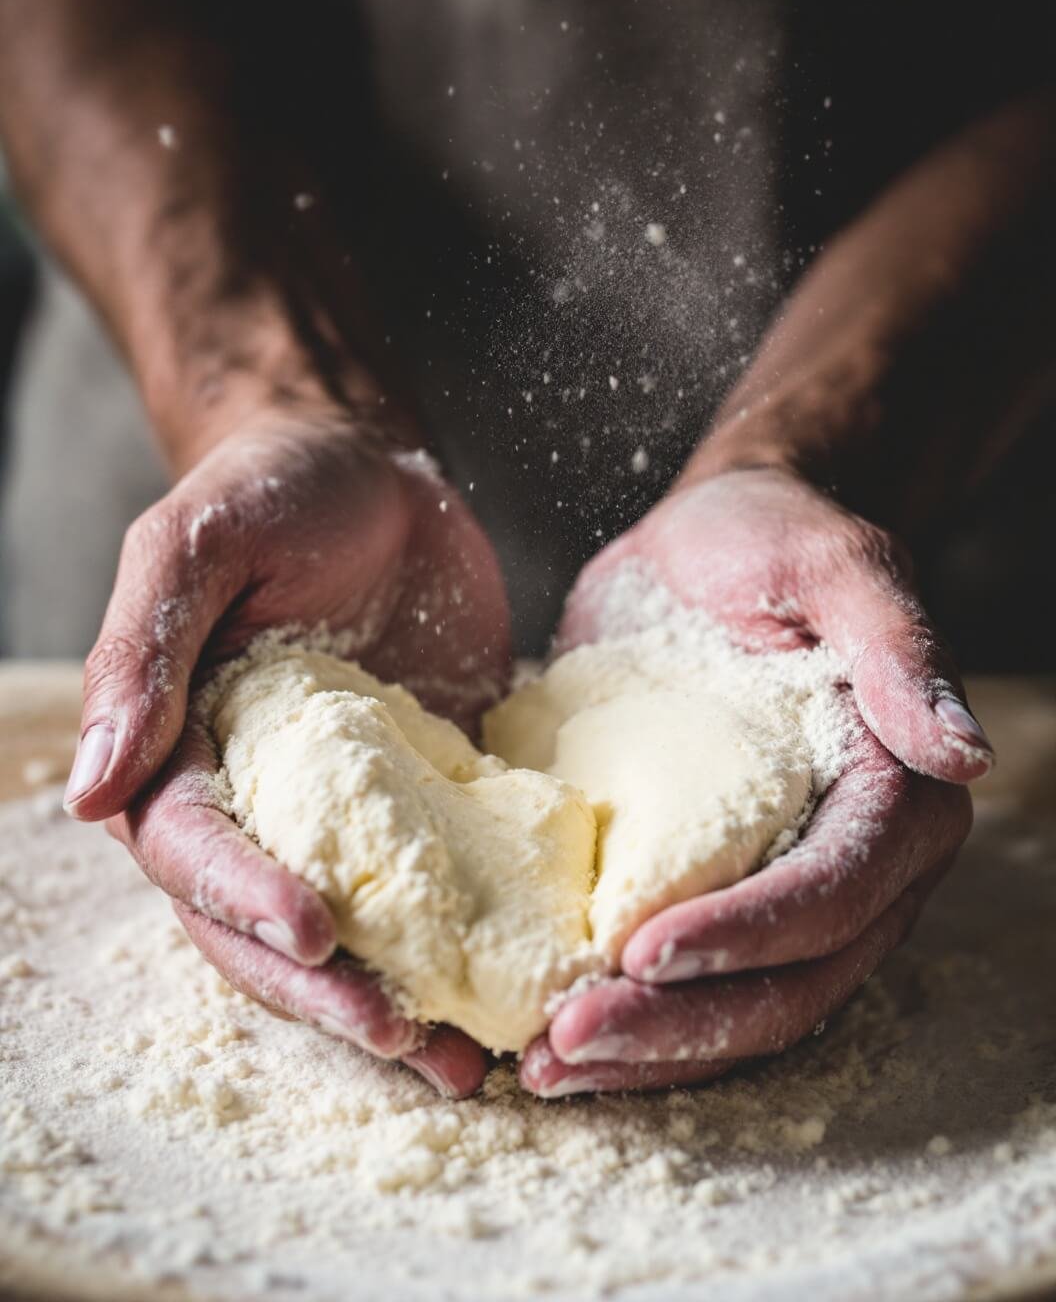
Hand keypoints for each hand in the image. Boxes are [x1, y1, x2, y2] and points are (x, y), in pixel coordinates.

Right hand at [66, 403, 510, 1096]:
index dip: (247, 902)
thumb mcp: (197, 544)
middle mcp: (261, 802)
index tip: (315, 936)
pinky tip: (519, 986)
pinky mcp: (428, 796)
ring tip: (465, 1061)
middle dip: (329, 993)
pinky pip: (444, 884)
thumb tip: (94, 789)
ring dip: (400, 1001)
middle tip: (404, 1038)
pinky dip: (471, 942)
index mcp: (186, 754)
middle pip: (272, 929)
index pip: (200, 855)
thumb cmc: (271, 489)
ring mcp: (351, 809)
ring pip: (358, 932)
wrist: (375, 466)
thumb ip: (143, 653)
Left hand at [521, 467, 979, 1094]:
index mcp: (896, 791)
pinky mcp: (719, 890)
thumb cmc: (768, 540)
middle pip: (790, 983)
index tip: (643, 951)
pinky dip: (630, 1017)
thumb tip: (964, 753)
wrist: (705, 547)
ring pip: (741, 1008)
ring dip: (648, 1050)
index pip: (836, 892)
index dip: (748, 934)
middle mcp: (857, 863)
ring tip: (546, 1066)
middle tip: (566, 1044)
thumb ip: (895, 645)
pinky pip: (691, 982)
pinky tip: (548, 1032)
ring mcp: (786, 889)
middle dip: (681, 1025)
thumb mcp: (828, 564)